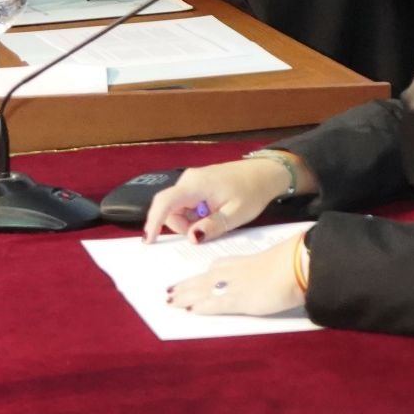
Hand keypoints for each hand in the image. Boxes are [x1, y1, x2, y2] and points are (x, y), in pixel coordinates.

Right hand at [144, 159, 292, 243]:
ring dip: (190, 221)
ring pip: (177, 208)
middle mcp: (189, 180)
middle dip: (182, 226)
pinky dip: (194, 215)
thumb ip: (212, 226)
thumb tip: (192, 237)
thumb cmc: (252, 192)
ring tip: (216, 220)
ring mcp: (191, 180)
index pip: (165, 202)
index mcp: (196, 185)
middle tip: (207, 230)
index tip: (149, 240)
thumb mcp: (235, 215)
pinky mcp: (196, 184)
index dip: (153, 221)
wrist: (264, 173)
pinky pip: (185, 204)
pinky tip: (213, 214)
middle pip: (169, 209)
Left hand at [166, 234, 308, 316]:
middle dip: (182, 289)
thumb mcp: (260, 267)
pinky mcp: (234, 300)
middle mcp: (225, 272)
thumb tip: (250, 283)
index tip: (184, 284)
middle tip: (168, 294)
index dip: (194, 280)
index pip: (207, 272)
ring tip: (171, 303)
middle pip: (197, 282)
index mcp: (231, 263)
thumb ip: (248, 275)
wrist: (292, 267)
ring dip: (183, 297)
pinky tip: (190, 311)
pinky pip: (211, 304)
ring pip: (198, 291)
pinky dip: (199, 307)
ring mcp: (228, 286)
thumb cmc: (283, 265)